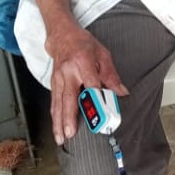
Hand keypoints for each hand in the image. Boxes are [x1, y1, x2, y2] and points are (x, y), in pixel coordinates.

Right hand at [45, 22, 127, 143]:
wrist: (62, 36)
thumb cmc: (84, 44)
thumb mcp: (103, 54)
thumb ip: (111, 74)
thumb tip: (121, 92)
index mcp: (82, 61)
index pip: (91, 82)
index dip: (95, 97)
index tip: (100, 110)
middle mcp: (68, 71)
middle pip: (69, 97)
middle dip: (69, 117)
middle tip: (70, 133)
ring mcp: (58, 78)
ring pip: (58, 103)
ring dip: (59, 122)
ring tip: (61, 138)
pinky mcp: (53, 83)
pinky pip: (54, 102)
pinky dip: (55, 117)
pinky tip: (57, 129)